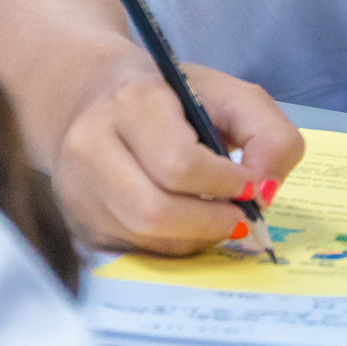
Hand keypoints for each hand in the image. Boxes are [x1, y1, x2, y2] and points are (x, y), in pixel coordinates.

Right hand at [52, 52, 302, 254]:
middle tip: (241, 214)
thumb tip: (266, 192)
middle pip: (155, 211)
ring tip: (219, 216)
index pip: (179, 164)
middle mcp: (91, 148)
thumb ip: (268, 134)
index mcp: (133, 103)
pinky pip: (135, 250)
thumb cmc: (173, 98)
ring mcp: (78, 190)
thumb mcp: (233, 96)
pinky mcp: (80, 223)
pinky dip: (174, 243)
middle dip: (211, 220)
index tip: (251, 185)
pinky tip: (188, 221)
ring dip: (196, 236)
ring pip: (145, 237)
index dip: (224, 183)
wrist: (99, 99)